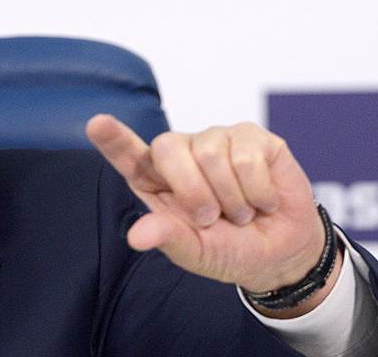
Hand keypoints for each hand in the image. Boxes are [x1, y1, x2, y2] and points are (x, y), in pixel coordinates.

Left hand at [86, 115, 336, 313]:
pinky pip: (247, 158)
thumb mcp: (194, 252)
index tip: (97, 124)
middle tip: (211, 219)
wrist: (280, 253)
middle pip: (168, 147)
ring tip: (240, 212)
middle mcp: (181, 153)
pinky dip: (257, 192)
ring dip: (231, 199)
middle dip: (192, 191)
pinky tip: (263, 201)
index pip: (128, 154)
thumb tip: (136, 236)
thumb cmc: (228, 248)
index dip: (113, 139)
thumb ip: (167, 238)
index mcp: (156, 180)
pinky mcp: (251, 137)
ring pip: (211, 155)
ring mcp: (216, 139)